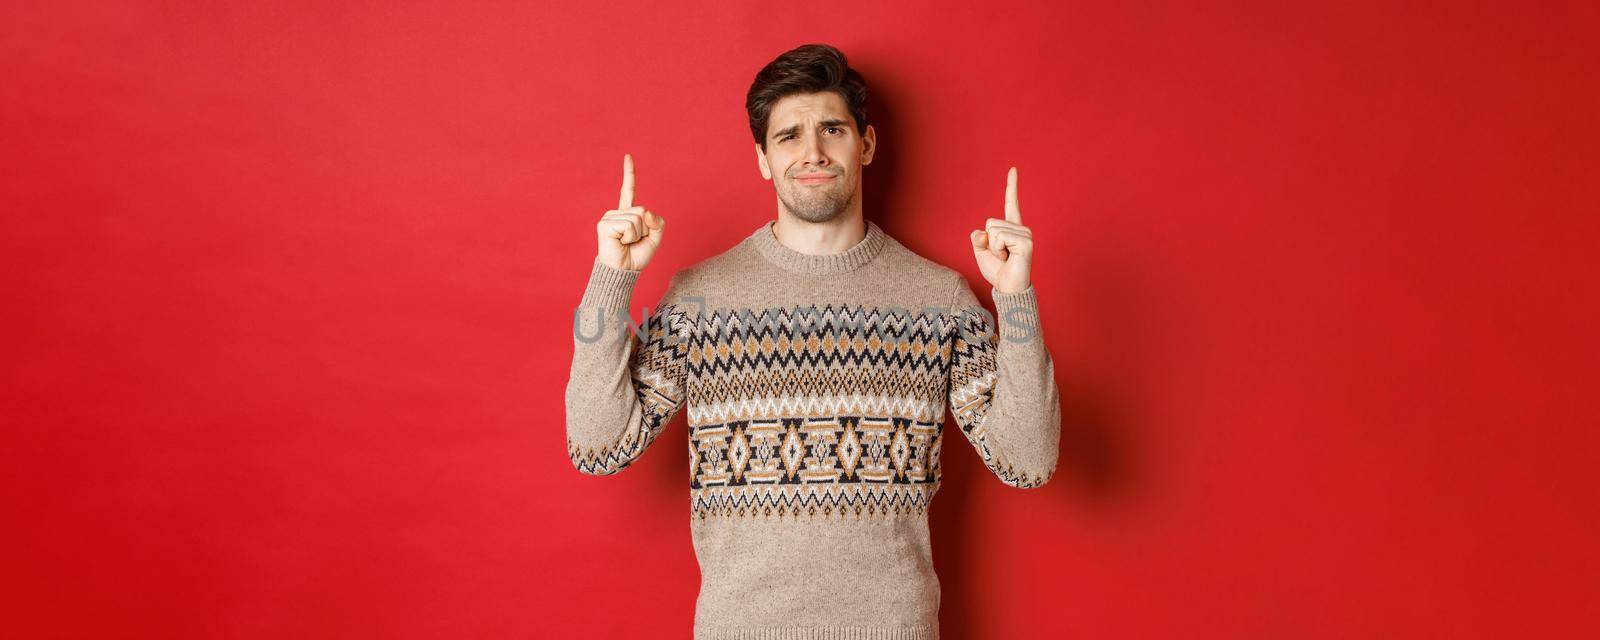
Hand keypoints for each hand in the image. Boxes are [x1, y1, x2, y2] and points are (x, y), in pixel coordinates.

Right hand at [596, 153, 664, 270]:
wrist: (624, 271)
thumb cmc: (636, 256)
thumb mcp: (655, 238)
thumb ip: (657, 222)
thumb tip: (646, 211)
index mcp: (627, 213)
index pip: (628, 189)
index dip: (629, 173)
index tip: (628, 156)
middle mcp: (617, 213)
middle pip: (642, 210)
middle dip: (645, 229)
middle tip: (633, 242)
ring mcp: (609, 218)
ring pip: (637, 218)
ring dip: (637, 235)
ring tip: (626, 243)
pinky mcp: (604, 225)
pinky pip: (629, 225)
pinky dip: (630, 237)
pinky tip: (620, 243)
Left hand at [970, 167, 1033, 293]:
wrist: (1008, 288)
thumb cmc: (997, 272)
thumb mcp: (981, 252)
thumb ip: (978, 238)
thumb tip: (983, 231)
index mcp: (1011, 228)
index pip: (1011, 203)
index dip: (1011, 186)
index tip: (1013, 168)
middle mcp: (1021, 229)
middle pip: (990, 222)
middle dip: (989, 242)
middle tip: (1000, 256)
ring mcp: (1025, 234)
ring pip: (994, 230)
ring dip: (994, 248)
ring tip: (1005, 258)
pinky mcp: (1026, 242)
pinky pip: (999, 237)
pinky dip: (998, 250)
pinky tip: (1009, 258)